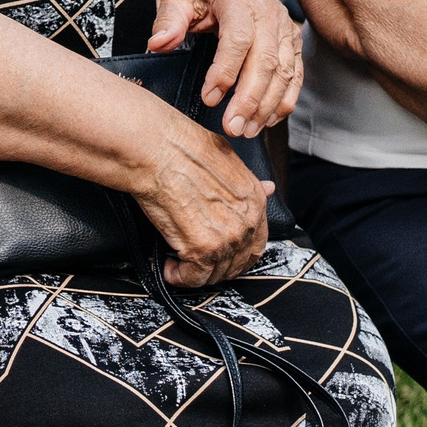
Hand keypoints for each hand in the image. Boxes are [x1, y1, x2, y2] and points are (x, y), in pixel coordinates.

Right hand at [130, 112, 272, 288]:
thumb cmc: (184, 148)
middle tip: (195, 262)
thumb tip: (267, 188)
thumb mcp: (228, 159)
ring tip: (177, 263)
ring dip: (195, 273)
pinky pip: (193, 278)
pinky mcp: (202, 250)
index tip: (219, 255)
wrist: (159, 151)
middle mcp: (247, 223)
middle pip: (237, 264)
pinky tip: (168, 267)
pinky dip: (178, 277)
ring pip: (215, 274)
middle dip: (216, 267)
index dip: (236, 255)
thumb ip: (248, 182)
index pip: (256, 244)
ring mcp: (227, 239)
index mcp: (255, 201)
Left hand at [149, 0, 301, 138]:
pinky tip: (268, 120)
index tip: (209, 98)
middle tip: (232, 127)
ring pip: (284, 72)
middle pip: (266, 61)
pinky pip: (296, 76)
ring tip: (247, 130)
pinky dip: (284, 101)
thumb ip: (168, 18)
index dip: (225, 71)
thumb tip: (158, 43)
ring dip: (267, 106)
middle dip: (249, 99)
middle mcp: (268, 12)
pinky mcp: (293, 43)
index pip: (238, 38)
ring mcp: (285, 28)